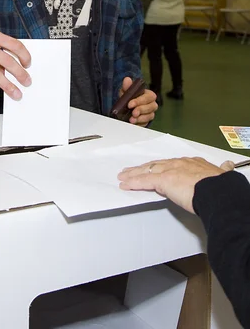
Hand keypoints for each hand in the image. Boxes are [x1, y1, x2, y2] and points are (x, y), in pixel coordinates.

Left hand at [118, 157, 234, 213]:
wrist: (217, 190)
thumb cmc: (220, 186)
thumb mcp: (218, 176)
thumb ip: (219, 171)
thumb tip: (227, 165)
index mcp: (191, 163)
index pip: (170, 164)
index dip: (160, 166)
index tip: (155, 168)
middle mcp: (178, 163)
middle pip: (155, 165)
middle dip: (142, 168)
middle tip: (131, 170)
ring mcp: (169, 171)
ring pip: (146, 171)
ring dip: (134, 174)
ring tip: (124, 177)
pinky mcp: (163, 180)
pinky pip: (144, 181)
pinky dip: (133, 183)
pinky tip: (125, 184)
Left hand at [120, 77, 156, 125]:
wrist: (125, 108)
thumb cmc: (128, 97)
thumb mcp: (126, 91)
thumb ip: (127, 86)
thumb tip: (127, 79)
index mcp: (148, 95)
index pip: (149, 97)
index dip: (140, 101)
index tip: (130, 104)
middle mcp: (152, 104)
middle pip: (151, 107)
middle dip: (141, 110)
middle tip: (133, 113)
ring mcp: (150, 113)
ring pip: (150, 116)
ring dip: (140, 118)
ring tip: (132, 120)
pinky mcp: (147, 121)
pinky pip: (146, 123)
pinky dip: (139, 124)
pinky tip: (134, 124)